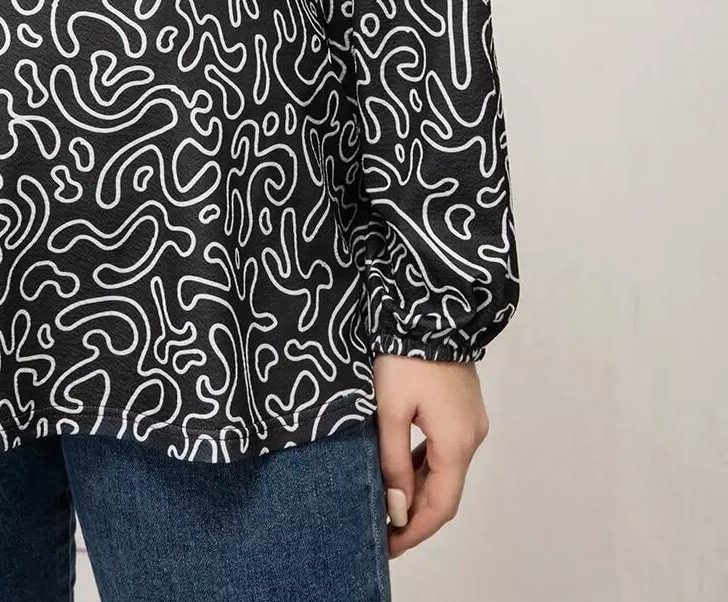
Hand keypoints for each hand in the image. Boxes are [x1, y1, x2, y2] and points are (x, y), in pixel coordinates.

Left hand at [373, 352, 489, 558]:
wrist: (432, 309)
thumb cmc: (405, 357)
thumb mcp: (390, 410)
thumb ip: (394, 460)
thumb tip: (397, 507)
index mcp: (456, 444)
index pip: (440, 506)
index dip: (415, 530)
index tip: (389, 546)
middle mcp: (472, 438)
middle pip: (445, 492)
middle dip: (415, 514)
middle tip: (383, 530)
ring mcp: (471, 422)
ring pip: (446, 471)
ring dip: (420, 490)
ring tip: (388, 503)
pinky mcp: (464, 409)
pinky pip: (446, 450)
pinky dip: (426, 466)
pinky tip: (403, 470)